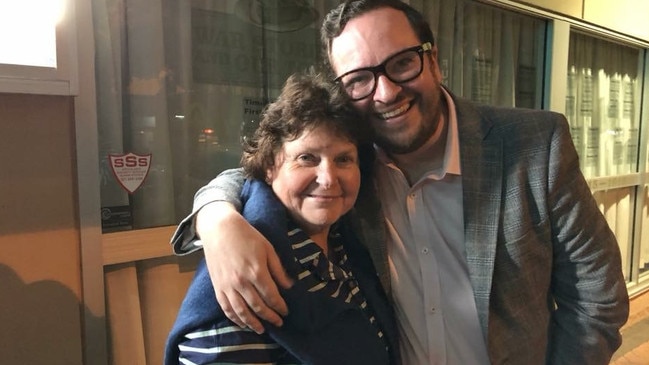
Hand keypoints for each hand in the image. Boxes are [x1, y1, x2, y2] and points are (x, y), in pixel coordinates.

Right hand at [196, 202, 293, 333]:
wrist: (220, 229)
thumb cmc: (247, 236)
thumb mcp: (268, 248)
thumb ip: (278, 269)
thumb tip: (289, 286)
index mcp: (257, 272)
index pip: (272, 296)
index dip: (280, 306)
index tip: (286, 311)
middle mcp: (242, 282)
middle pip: (258, 307)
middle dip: (270, 317)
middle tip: (279, 322)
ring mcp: (228, 286)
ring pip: (242, 312)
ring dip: (253, 323)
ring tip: (262, 330)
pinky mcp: (217, 287)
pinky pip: (226, 308)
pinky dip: (235, 319)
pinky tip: (242, 323)